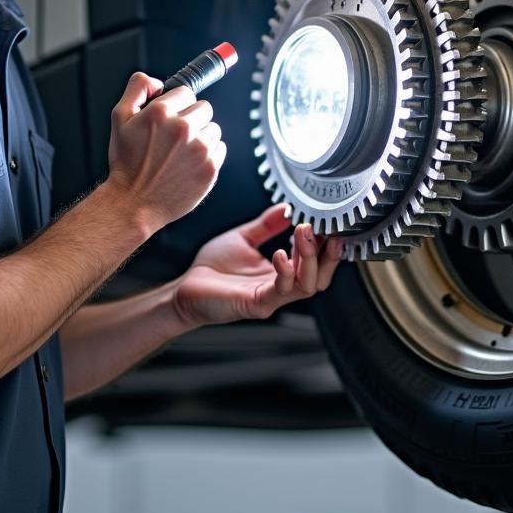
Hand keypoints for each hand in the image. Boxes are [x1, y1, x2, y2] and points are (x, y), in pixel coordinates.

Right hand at [106, 72, 225, 232]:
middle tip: (175, 138)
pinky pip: (220, 148)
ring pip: (214, 128)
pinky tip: (189, 164)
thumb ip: (137, 88)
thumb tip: (157, 80)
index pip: (186, 92)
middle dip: (191, 119)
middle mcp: (183, 128)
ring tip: (180, 153)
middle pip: (204, 108)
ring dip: (202, 137)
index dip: (177, 105)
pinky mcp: (210, 167)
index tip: (170, 119)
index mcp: (161, 112)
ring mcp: (199, 148)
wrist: (134, 203)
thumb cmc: (127, 164)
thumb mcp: (119, 118)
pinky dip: (209, 155)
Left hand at [171, 204, 342, 328]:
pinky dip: (285, 271)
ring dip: (310, 258)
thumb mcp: (243, 238)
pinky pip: (280, 291)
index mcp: (281, 273)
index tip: (327, 223)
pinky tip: (280, 253)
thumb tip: (287, 207)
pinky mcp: (256, 304)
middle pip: (320, 278)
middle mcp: (280, 288)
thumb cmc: (211, 268)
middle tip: (324, 229)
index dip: (324, 244)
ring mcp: (270, 298)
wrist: (184, 289)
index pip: (315, 262)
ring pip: (307, 286)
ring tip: (304, 233)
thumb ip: (266, 225)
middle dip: (327, 254)